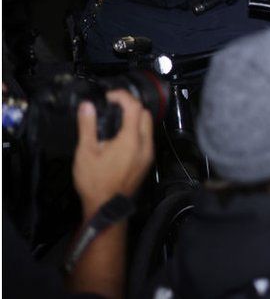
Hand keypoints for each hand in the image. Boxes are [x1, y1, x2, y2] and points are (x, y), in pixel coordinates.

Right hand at [73, 90, 153, 217]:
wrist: (106, 207)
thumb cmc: (94, 181)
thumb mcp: (86, 152)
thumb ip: (87, 126)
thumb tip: (87, 105)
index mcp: (132, 140)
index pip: (135, 107)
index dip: (122, 97)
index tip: (108, 97)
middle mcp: (145, 145)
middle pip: (145, 114)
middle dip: (130, 105)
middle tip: (112, 106)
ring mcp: (148, 154)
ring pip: (148, 126)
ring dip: (135, 117)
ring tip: (115, 118)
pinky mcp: (147, 161)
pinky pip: (146, 138)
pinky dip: (137, 130)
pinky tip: (120, 135)